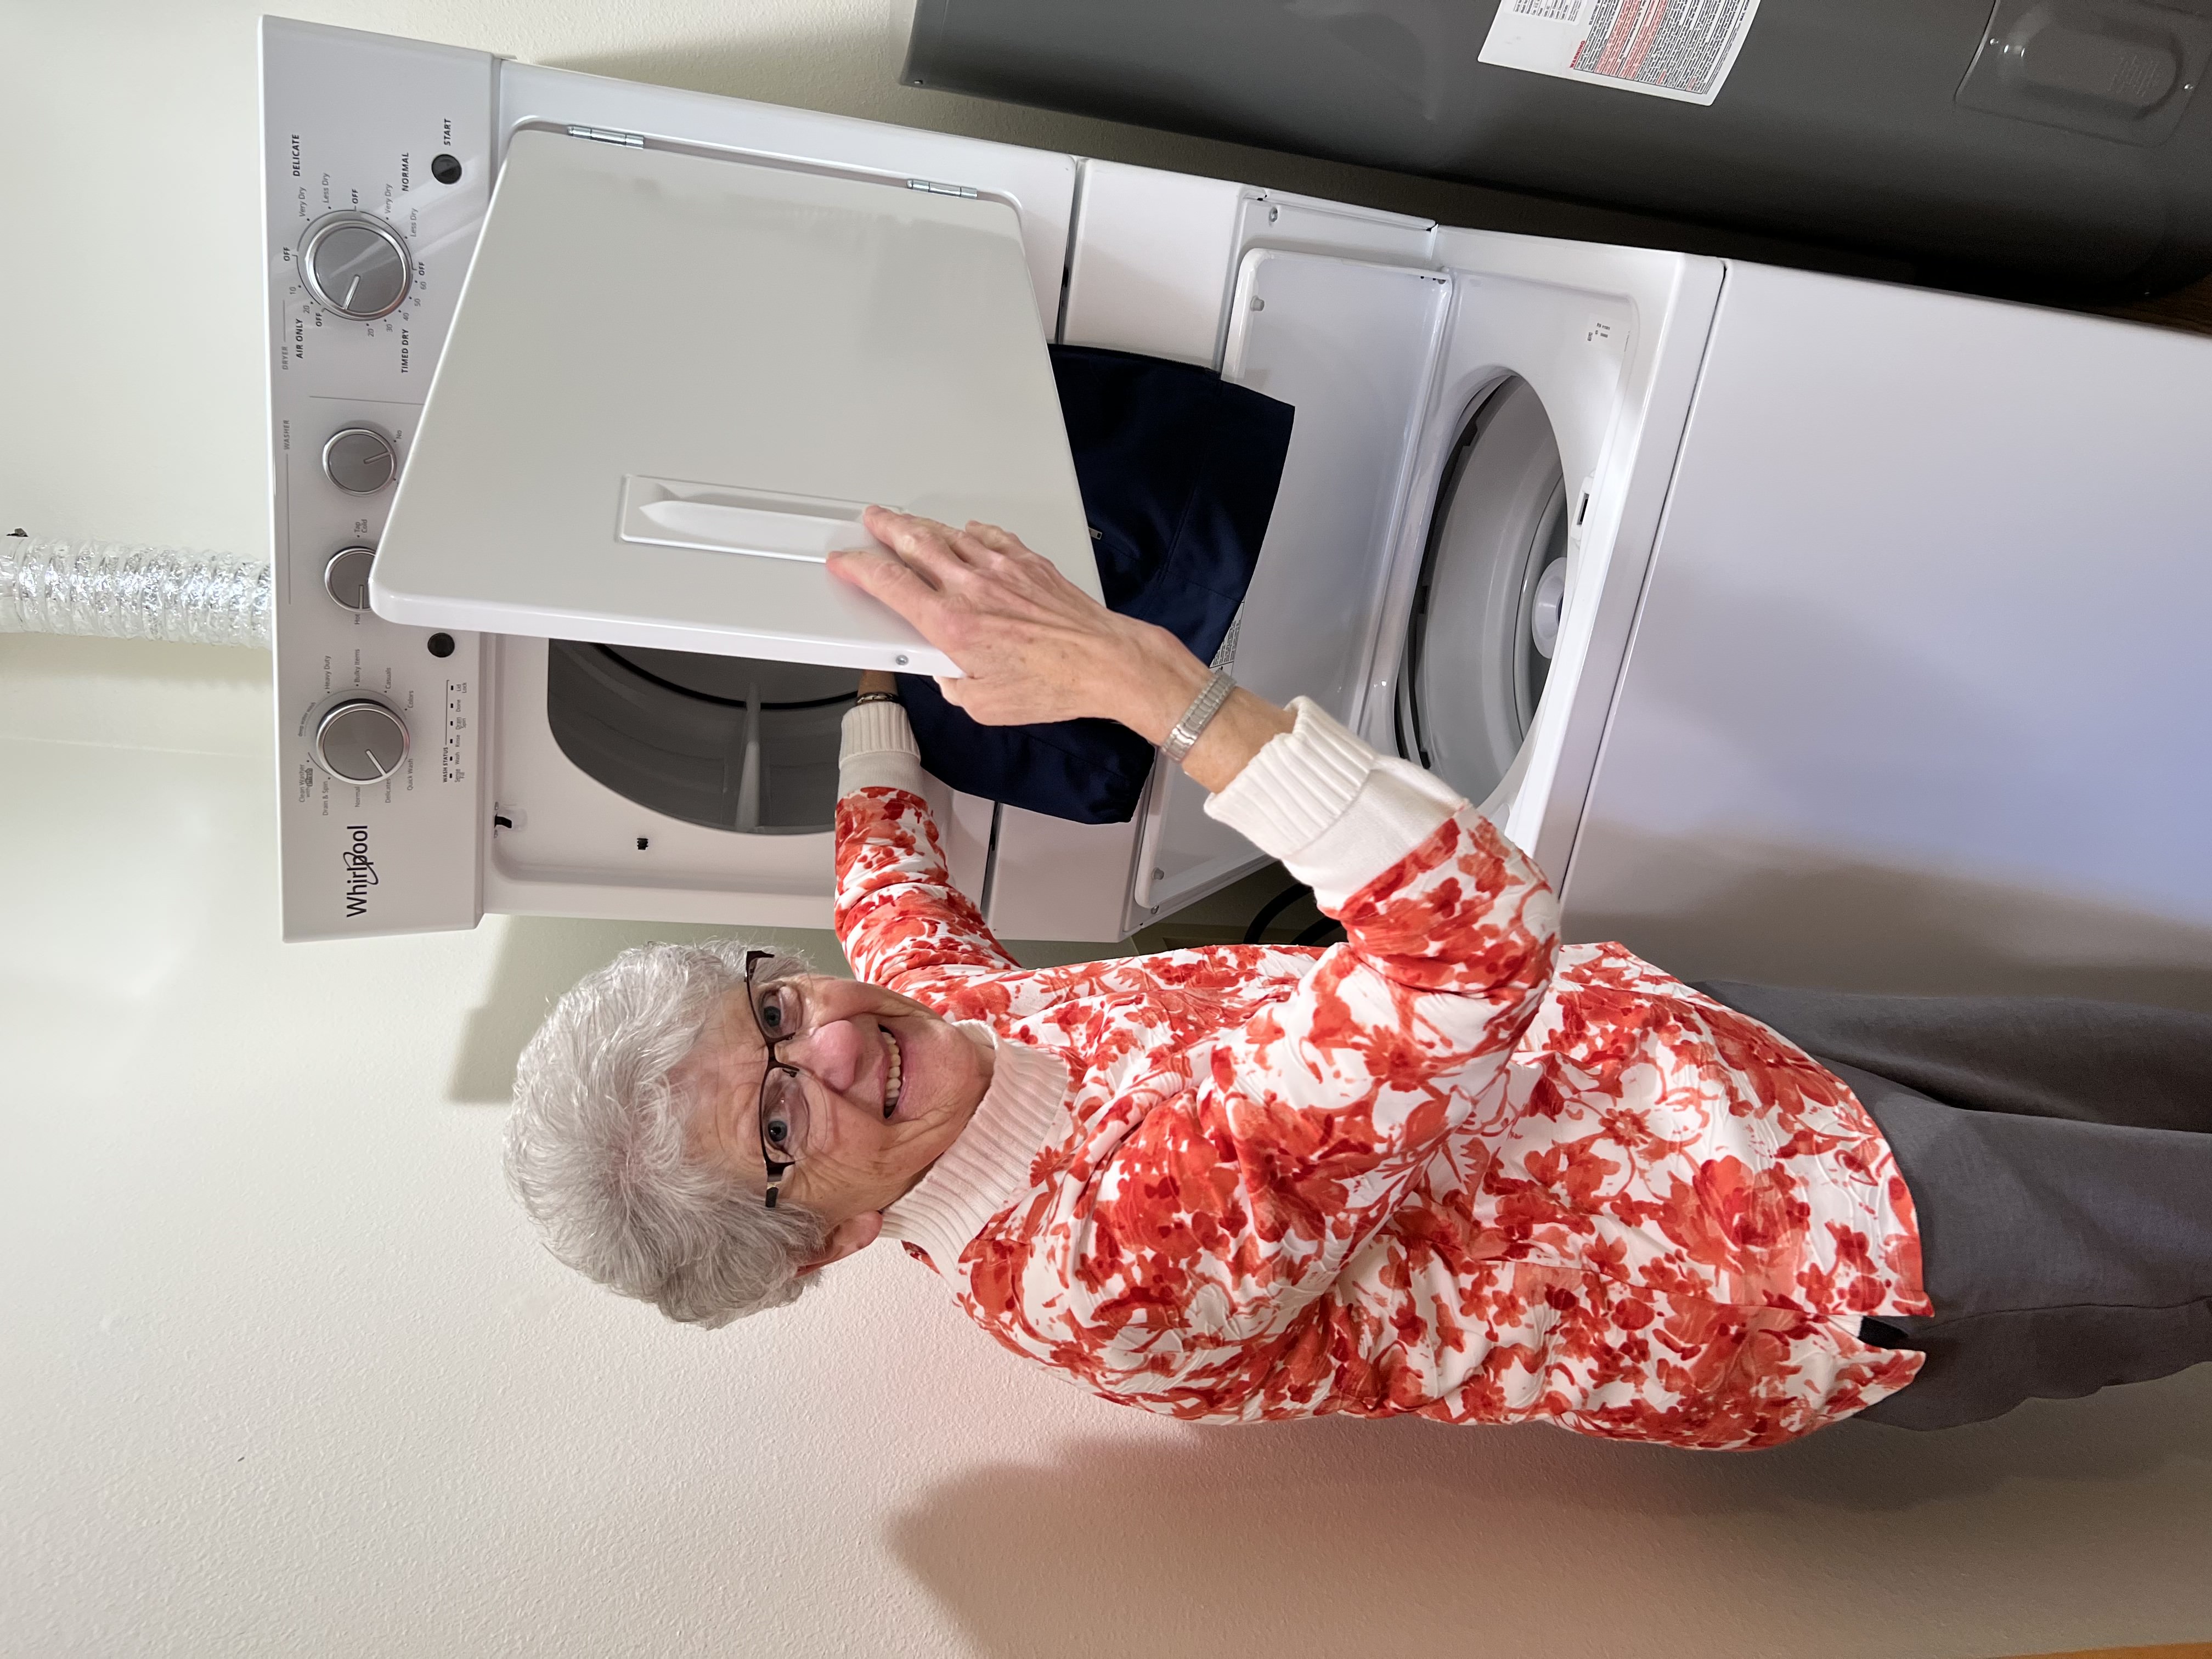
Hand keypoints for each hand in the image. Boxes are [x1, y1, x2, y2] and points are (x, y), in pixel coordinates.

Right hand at [829, 507, 1208, 739]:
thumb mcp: (985, 704)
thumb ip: (953, 685)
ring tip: (908, 522)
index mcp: (951, 624)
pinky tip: (967, 533)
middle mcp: (971, 589)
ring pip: (949, 535)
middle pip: (915, 543)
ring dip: (923, 526)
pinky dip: (971, 533)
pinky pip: (989, 537)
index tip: (846, 560)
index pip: (890, 584)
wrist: (1104, 662)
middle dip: (887, 527)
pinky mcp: (1028, 563)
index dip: (859, 567)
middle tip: (872, 519)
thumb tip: (948, 673)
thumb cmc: (1053, 684)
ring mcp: (1000, 569)